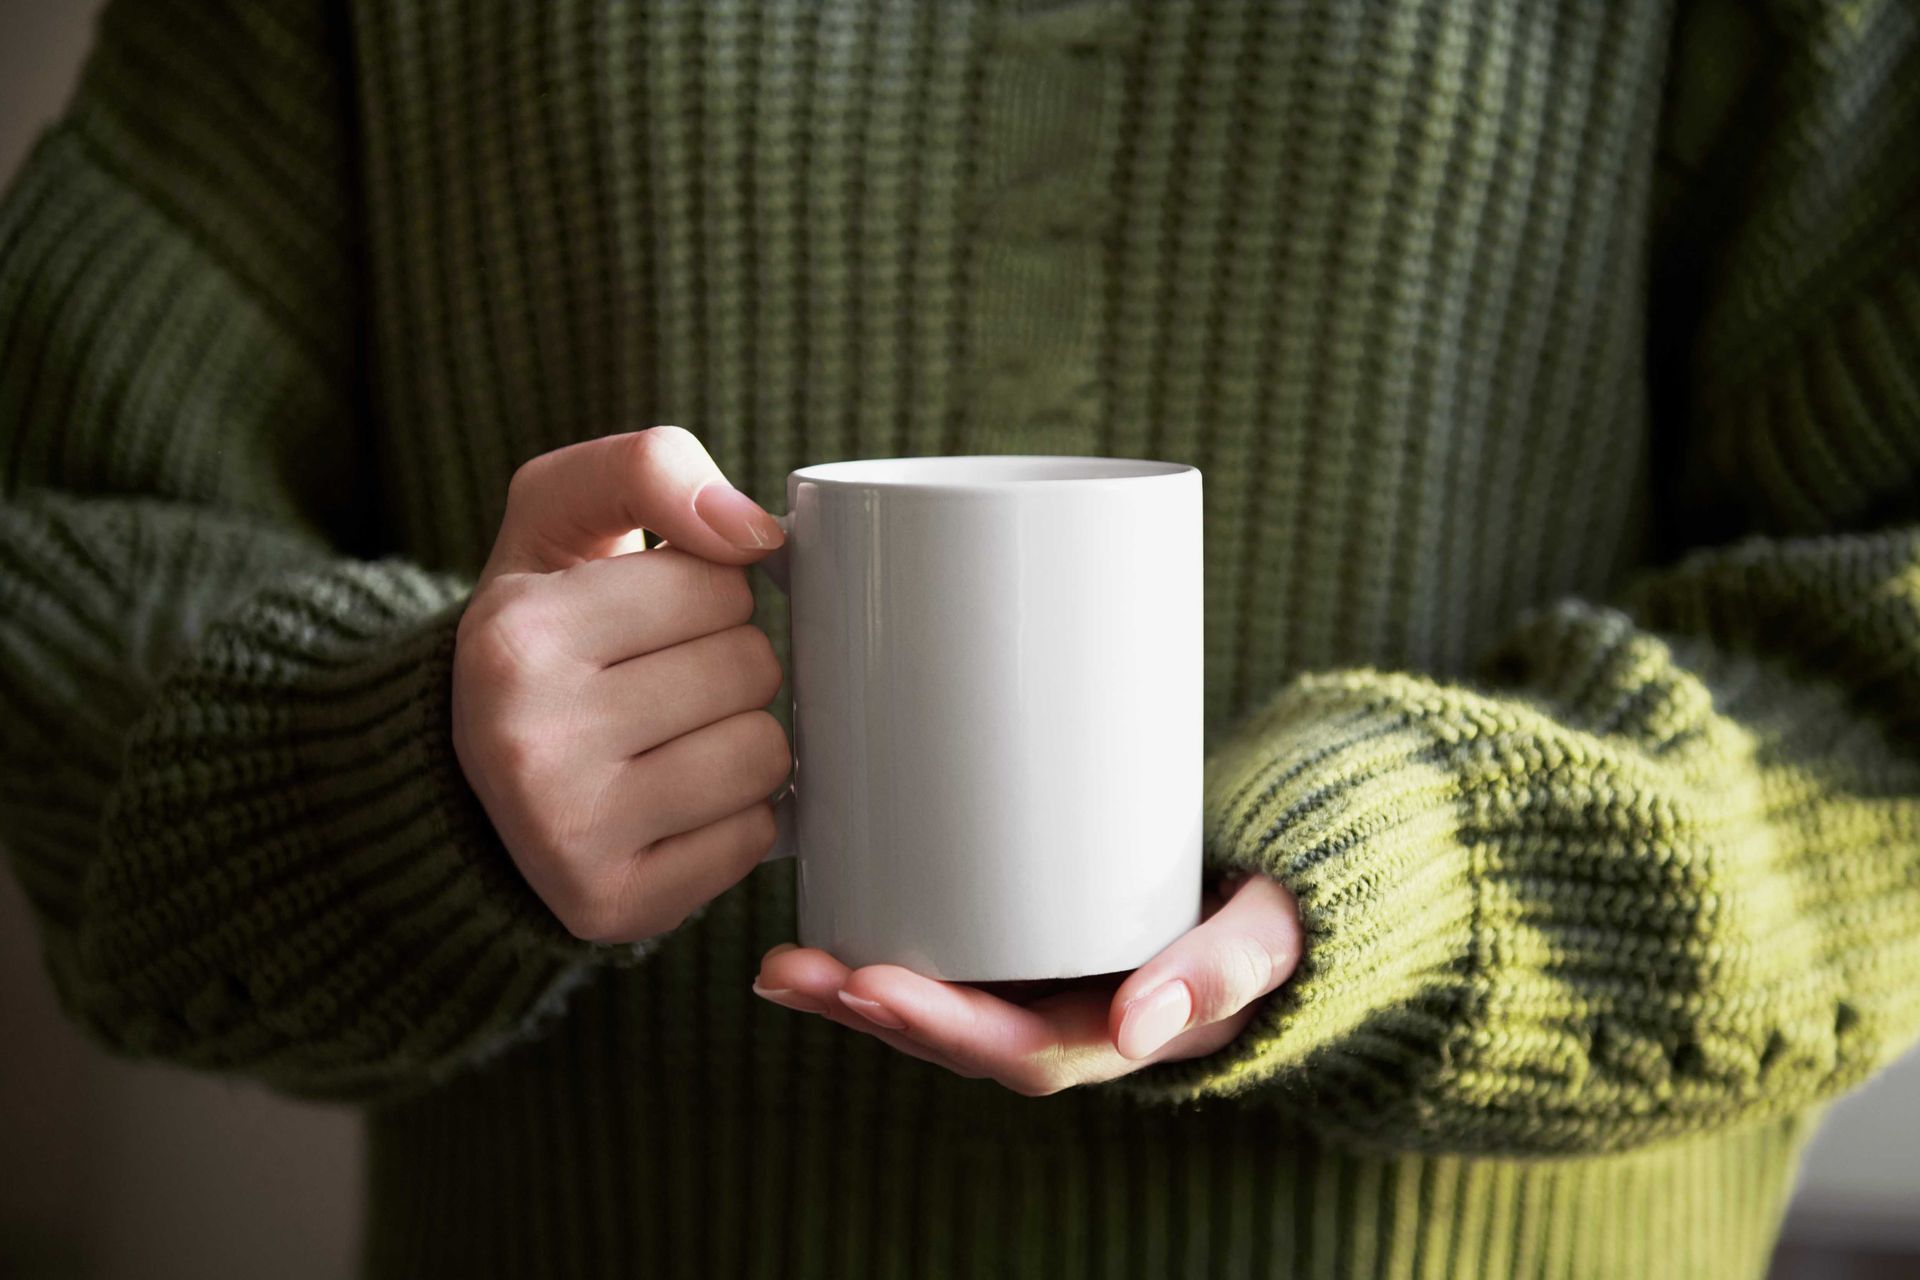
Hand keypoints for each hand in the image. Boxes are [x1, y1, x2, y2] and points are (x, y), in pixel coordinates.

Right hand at [453, 427, 792, 943]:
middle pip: (751, 667)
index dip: (708, 590)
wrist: (467, 777)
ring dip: (743, 740)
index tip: (652, 617)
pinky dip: (737, 817)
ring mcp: (568, 836)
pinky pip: (758, 839)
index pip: (719, 583)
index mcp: (511, 636)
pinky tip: (674, 804)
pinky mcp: (615, 906)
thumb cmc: (544, 627)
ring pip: (766, 755)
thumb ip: (649, 468)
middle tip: (663, 679)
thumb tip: (757, 533)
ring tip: (672, 739)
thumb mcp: (560, 516)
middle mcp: (526, 741)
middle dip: (730, 663)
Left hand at [753, 870, 1302, 1095]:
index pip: (1018, 1051)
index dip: (941, 1026)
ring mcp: (1039, 982)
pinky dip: (878, 951)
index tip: (872, 986)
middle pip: (955, 1035)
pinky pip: (942, 960)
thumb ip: (1224, 971)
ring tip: (780, 963)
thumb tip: (1144, 1026)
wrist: (1281, 878)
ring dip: (854, 990)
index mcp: (1118, 1031)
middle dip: (870, 1009)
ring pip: (936, 1004)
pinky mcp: (1018, 938)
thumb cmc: (1275, 906)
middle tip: (792, 970)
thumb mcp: (1269, 936)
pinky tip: (819, 924)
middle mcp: (1066, 1019)